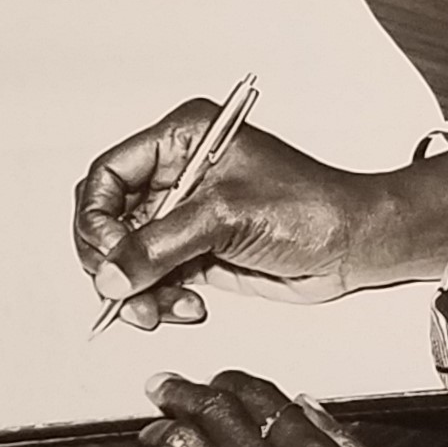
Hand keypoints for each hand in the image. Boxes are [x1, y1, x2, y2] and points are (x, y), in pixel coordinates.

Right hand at [73, 100, 375, 328]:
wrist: (351, 244)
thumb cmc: (309, 208)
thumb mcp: (226, 217)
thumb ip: (159, 246)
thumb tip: (109, 273)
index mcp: (183, 137)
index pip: (109, 174)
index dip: (96, 217)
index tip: (104, 256)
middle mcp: (179, 172)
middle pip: (110, 219)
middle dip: (115, 261)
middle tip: (124, 292)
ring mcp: (186, 214)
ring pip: (128, 256)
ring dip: (138, 289)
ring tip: (161, 309)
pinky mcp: (197, 250)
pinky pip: (153, 278)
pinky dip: (159, 299)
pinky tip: (187, 306)